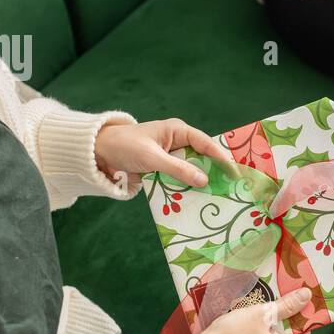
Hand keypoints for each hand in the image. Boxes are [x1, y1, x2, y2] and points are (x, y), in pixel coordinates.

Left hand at [93, 119, 227, 186]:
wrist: (99, 153)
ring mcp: (171, 158)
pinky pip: (179, 180)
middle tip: (230, 189)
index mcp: (178, 131)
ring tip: (217, 199)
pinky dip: (185, 190)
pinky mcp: (164, 170)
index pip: (206, 143)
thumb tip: (204, 180)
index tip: (235, 173)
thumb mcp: (152, 158)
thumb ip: (178, 169)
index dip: (222, 158)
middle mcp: (178, 143)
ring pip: (192, 171)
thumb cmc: (125, 147)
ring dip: (199, 184)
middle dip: (214, 173)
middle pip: (203, 158)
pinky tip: (195, 202)